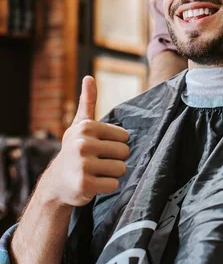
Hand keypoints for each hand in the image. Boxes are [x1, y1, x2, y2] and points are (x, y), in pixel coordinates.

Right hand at [42, 76, 129, 206]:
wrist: (56, 183)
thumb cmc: (74, 150)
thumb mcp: (79, 126)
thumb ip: (88, 102)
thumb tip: (89, 77)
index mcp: (86, 127)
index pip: (124, 136)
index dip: (116, 144)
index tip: (99, 148)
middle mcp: (83, 144)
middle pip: (124, 152)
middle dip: (115, 160)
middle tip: (98, 163)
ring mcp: (83, 165)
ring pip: (121, 169)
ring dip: (112, 174)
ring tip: (96, 172)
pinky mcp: (85, 185)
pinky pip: (114, 184)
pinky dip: (107, 187)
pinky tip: (93, 184)